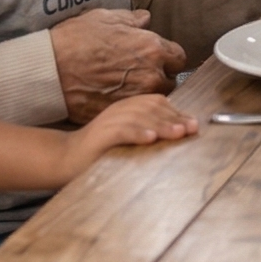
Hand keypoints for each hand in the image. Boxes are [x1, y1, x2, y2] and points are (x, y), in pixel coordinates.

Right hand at [48, 8, 185, 122]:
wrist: (48, 69)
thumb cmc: (75, 40)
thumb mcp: (105, 18)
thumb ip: (132, 19)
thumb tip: (146, 19)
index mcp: (152, 49)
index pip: (179, 58)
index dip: (167, 58)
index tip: (157, 59)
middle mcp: (150, 75)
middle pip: (170, 82)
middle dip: (159, 78)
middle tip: (141, 76)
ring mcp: (136, 98)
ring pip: (154, 101)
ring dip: (147, 96)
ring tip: (129, 91)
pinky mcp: (120, 115)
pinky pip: (134, 114)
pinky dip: (130, 109)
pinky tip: (117, 102)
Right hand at [63, 92, 198, 169]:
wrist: (66, 158)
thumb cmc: (101, 150)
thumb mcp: (128, 137)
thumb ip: (148, 131)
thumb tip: (179, 133)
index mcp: (128, 108)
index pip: (157, 103)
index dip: (177, 112)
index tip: (194, 124)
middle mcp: (120, 110)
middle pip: (151, 108)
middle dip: (174, 118)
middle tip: (191, 129)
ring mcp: (108, 121)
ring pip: (139, 117)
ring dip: (161, 124)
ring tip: (177, 133)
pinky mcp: (99, 135)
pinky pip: (120, 131)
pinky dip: (136, 133)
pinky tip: (150, 139)